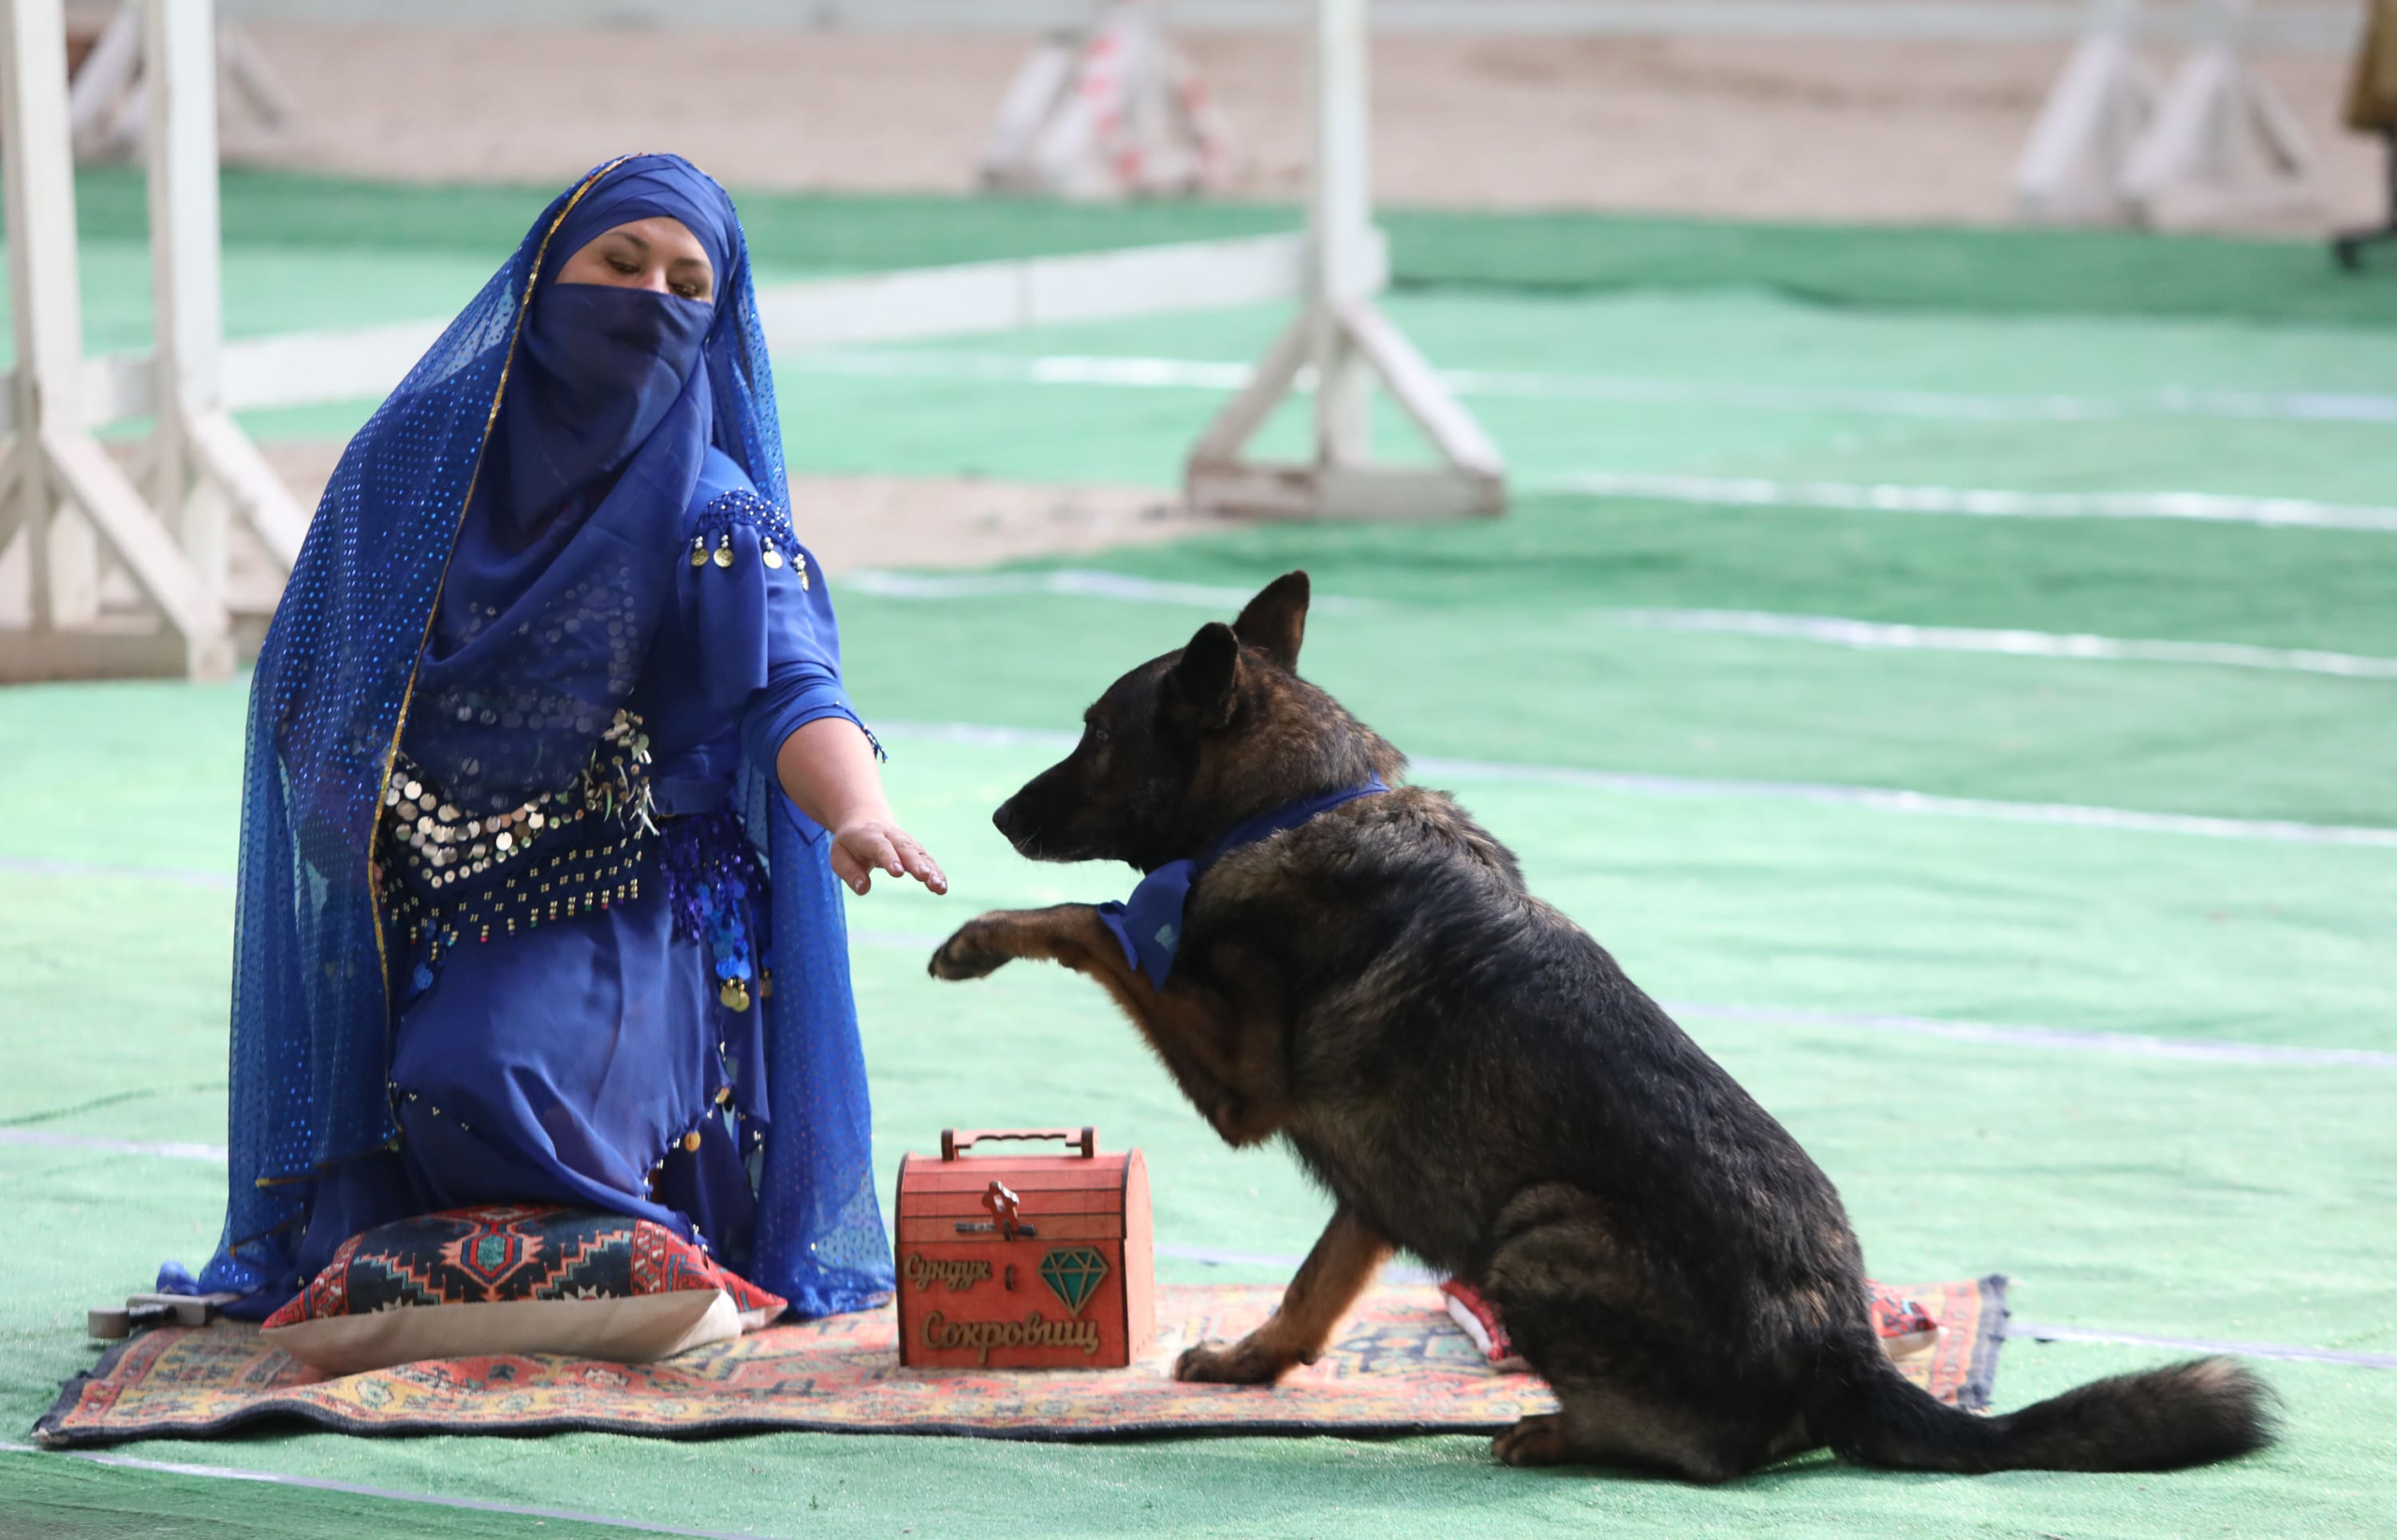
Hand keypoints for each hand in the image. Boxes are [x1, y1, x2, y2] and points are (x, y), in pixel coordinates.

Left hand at [829, 816, 946, 896]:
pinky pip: (927, 860)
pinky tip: (942, 887)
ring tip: (939, 886)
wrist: (866, 819)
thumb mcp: (839, 855)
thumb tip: (863, 888)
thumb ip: (849, 872)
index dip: (890, 858)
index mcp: (869, 836)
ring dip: (931, 870)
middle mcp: (891, 836)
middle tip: (924, 876)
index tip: (898, 872)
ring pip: (920, 854)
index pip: (880, 847)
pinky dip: (936, 872)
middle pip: (905, 849)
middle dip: (915, 863)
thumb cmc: (850, 843)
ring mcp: (906, 841)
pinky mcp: (915, 849)